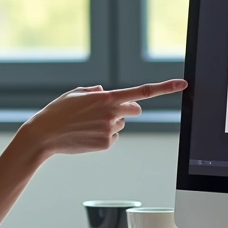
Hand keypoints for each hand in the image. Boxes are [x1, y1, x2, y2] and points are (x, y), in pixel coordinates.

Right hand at [19, 79, 187, 157]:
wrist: (44, 135)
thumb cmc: (58, 112)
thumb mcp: (76, 93)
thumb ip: (95, 91)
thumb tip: (106, 91)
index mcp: (107, 97)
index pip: (143, 92)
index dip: (165, 88)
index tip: (183, 84)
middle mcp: (112, 113)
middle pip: (134, 109)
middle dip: (128, 108)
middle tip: (108, 110)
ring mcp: (111, 130)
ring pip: (120, 124)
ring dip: (109, 122)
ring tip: (86, 124)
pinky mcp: (106, 144)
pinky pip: (113, 136)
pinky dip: (103, 135)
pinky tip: (86, 135)